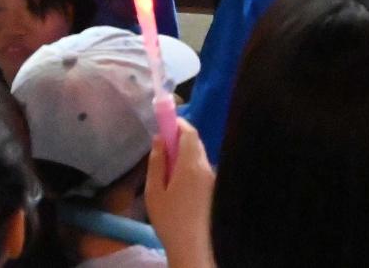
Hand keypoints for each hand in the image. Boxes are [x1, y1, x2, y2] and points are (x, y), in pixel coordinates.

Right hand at [144, 119, 215, 264]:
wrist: (191, 246)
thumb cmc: (169, 220)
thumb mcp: (154, 191)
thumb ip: (157, 162)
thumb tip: (158, 140)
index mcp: (192, 166)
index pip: (190, 133)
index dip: (178, 123)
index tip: (165, 122)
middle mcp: (206, 167)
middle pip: (195, 143)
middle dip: (180, 139)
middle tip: (162, 147)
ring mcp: (212, 178)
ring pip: (199, 156)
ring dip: (184, 154)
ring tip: (167, 169)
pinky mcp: (213, 188)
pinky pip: (201, 168)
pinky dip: (190, 165)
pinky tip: (178, 183)